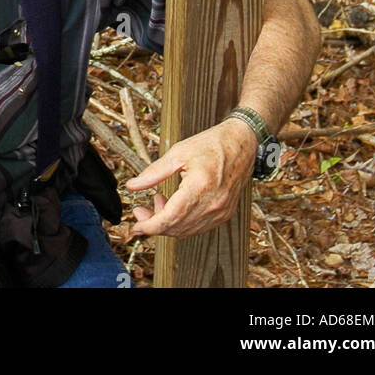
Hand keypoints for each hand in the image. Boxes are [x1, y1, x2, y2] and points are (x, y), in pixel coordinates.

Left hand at [123, 118, 257, 239]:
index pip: (170, 219)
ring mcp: (220, 212)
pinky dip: (183, 222)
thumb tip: (132, 185)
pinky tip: (175, 206)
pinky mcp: (225, 214)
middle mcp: (212, 205)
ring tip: (159, 201)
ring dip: (169, 223)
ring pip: (187, 231)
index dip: (150, 226)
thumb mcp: (178, 153)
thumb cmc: (212, 144)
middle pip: (177, 228)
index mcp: (199, 188)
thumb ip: (154, 172)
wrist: (241, 144)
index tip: (136, 226)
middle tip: (141, 210)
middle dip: (155, 224)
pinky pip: (199, 227)